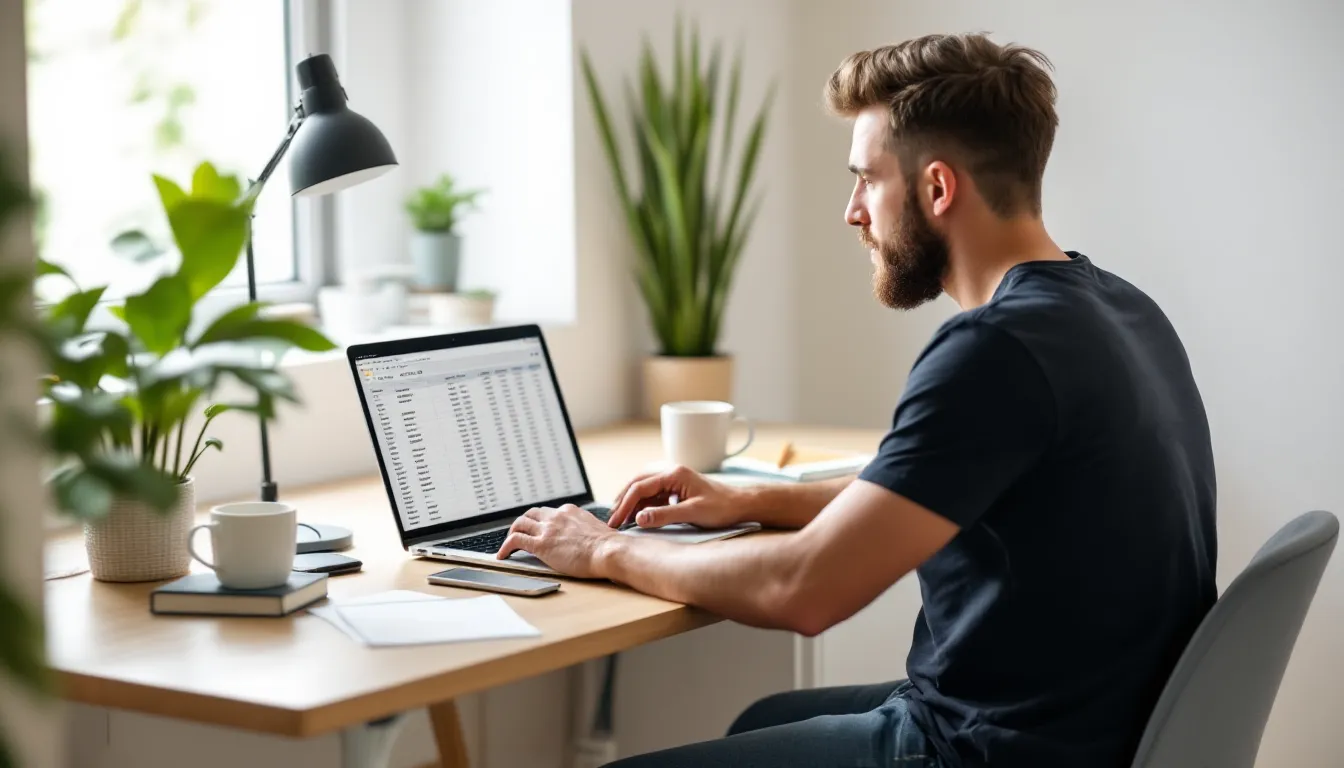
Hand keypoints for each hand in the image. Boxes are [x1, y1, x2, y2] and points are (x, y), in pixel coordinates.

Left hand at [497, 504, 616, 578]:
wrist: (609, 551)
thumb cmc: (608, 546)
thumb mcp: (597, 530)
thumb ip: (586, 530)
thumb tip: (588, 539)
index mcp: (570, 511)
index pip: (549, 512)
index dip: (541, 521)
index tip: (540, 529)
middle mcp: (556, 516)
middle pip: (531, 514)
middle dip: (523, 523)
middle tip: (520, 533)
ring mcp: (547, 529)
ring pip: (520, 523)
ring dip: (512, 532)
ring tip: (509, 544)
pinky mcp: (541, 544)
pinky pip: (515, 540)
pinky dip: (505, 547)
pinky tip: (503, 555)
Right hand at [607, 465, 748, 529]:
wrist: (742, 505)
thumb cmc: (722, 508)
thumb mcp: (692, 514)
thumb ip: (664, 516)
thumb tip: (638, 519)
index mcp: (674, 474)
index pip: (640, 488)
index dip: (624, 506)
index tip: (615, 523)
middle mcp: (671, 473)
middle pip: (638, 484)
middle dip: (623, 501)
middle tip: (612, 521)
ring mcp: (674, 480)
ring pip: (644, 489)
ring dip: (631, 503)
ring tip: (621, 520)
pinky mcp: (677, 489)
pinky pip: (654, 495)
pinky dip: (643, 505)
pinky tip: (639, 517)